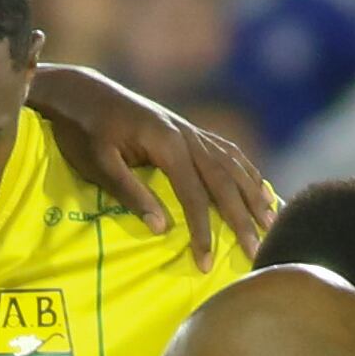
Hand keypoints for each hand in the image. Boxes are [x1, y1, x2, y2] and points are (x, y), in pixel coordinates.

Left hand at [29, 62, 273, 268]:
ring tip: (272, 223)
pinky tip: (260, 189)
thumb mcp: (98, 163)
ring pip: (233, 166)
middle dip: (242, 219)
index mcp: (166, 142)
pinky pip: (227, 152)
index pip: (194, 195)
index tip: (206, 263)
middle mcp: (187, 135)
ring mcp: (191, 131)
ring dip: (254, 196)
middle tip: (257, 252)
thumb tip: (162, 229)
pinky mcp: (189, 131)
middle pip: (223, 182)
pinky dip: (247, 172)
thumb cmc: (83, 130)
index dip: (202, 231)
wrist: (82, 92)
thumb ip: (130, 193)